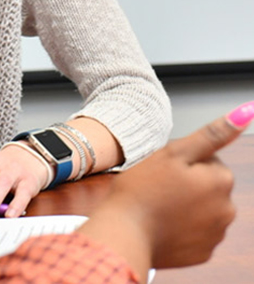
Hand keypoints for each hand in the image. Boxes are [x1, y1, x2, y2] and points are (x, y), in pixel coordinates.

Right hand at [79, 101, 253, 278]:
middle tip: (158, 184)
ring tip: (157, 203)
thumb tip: (245, 114)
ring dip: (185, 204)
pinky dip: (182, 226)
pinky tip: (161, 222)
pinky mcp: (203, 253)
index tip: (165, 168)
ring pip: (202, 208)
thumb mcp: (174, 153)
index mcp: (221, 181)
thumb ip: (211, 135)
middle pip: (207, 185)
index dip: (183, 160)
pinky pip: (195, 232)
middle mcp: (227, 210)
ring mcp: (216, 235)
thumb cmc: (144, 189)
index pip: (209, 160)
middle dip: (187, 182)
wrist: (124, 232)